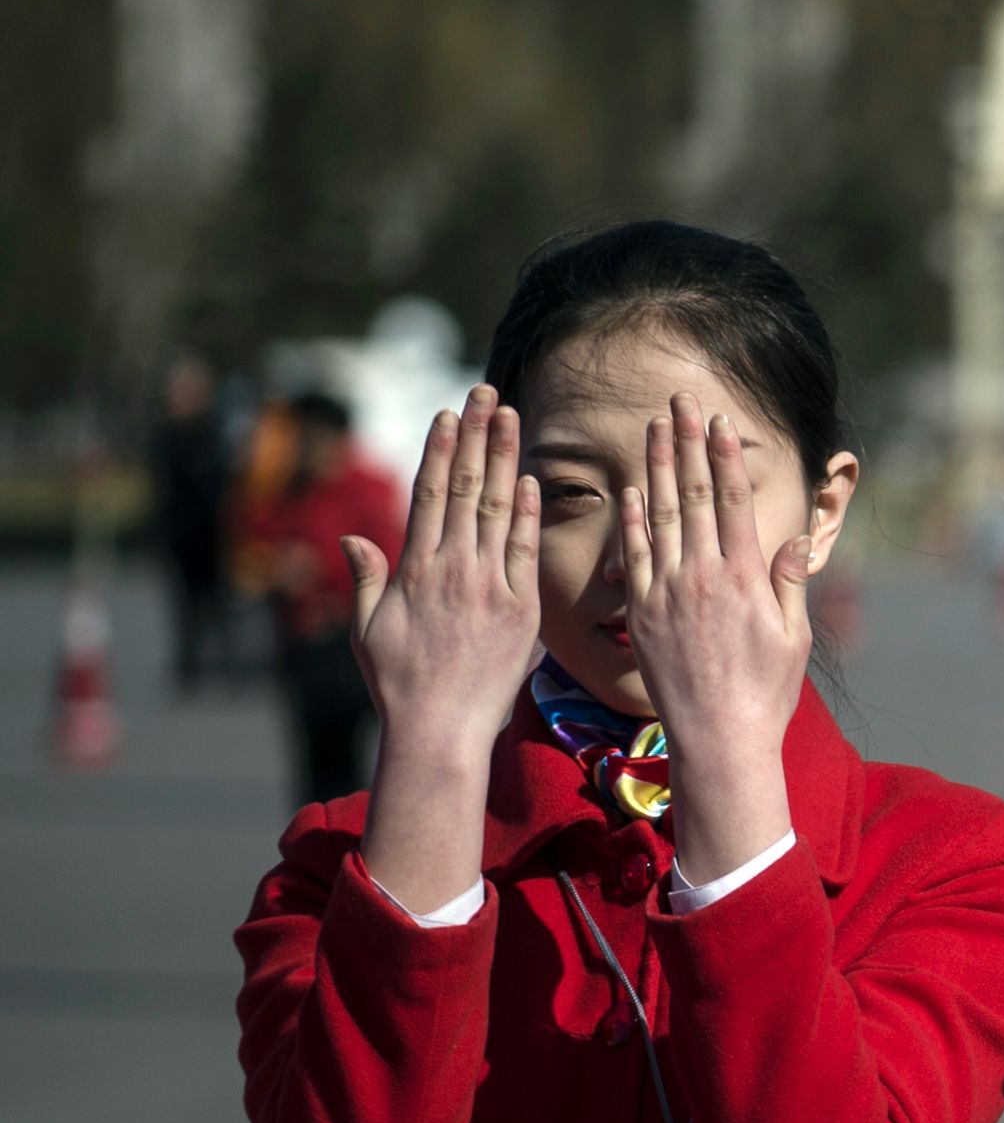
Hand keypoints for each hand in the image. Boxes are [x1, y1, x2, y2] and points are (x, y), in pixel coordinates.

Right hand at [353, 388, 540, 913]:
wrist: (440, 729)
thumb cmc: (399, 682)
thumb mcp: (367, 629)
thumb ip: (366, 578)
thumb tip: (351, 539)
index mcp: (415, 569)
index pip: (430, 494)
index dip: (440, 450)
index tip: (447, 415)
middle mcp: (453, 569)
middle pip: (467, 488)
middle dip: (476, 437)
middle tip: (486, 393)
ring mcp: (490, 586)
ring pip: (500, 509)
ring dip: (506, 459)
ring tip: (512, 417)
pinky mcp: (522, 609)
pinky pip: (528, 552)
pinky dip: (531, 513)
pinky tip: (533, 479)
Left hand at [622, 396, 814, 884]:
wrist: (720, 740)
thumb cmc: (766, 694)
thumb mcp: (794, 637)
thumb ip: (790, 583)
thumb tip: (792, 537)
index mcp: (745, 579)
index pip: (731, 503)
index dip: (724, 459)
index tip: (719, 423)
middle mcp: (704, 577)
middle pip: (693, 496)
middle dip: (686, 445)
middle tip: (679, 402)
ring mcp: (669, 593)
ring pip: (659, 516)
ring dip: (655, 468)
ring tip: (652, 428)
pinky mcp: (643, 614)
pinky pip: (634, 557)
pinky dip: (630, 520)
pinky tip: (626, 489)